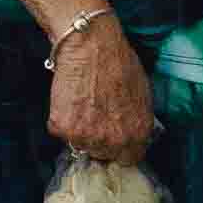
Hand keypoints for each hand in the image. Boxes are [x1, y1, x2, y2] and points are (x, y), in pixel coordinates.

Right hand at [45, 14, 156, 159]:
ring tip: (81, 103)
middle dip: (99, 139)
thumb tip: (131, 133)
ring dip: (79, 130)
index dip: (121, 148)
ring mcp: (87, 136)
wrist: (91, 43)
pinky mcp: (63, 127)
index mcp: (138, 133)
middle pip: (103, 154)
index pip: (130, 158)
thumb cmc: (118, 62)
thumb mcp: (142, 94)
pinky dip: (61, 118)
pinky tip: (69, 98)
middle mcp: (114, 141)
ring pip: (80, 144)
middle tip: (94, 115)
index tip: (113, 138)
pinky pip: (60, 131)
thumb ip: (137, 121)